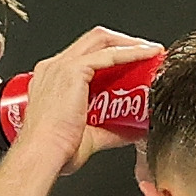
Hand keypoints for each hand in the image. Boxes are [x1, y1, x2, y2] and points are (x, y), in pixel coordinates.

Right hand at [6, 26, 162, 176]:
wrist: (43, 155)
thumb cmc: (56, 151)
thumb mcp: (90, 137)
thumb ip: (112, 130)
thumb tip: (134, 130)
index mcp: (54, 80)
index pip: (87, 56)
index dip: (113, 54)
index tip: (134, 62)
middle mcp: (55, 67)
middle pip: (95, 41)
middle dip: (124, 42)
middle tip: (148, 52)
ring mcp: (62, 66)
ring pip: (101, 40)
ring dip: (130, 43)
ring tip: (152, 51)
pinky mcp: (73, 71)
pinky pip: (108, 55)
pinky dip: (131, 52)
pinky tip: (147, 55)